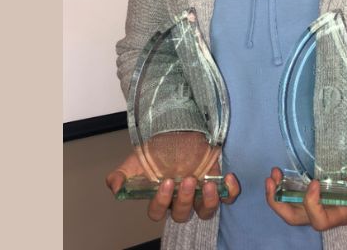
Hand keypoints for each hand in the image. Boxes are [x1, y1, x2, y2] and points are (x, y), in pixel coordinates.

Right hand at [105, 151, 240, 221]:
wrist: (176, 131)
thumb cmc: (156, 149)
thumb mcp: (135, 160)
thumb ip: (121, 176)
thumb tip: (116, 188)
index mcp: (161, 197)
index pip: (158, 212)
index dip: (161, 202)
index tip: (165, 182)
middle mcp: (181, 199)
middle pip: (182, 214)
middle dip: (185, 200)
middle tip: (187, 179)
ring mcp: (199, 193)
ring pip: (205, 212)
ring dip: (208, 202)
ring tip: (208, 184)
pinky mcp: (216, 184)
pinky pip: (228, 197)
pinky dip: (231, 192)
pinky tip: (229, 177)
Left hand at [264, 167, 346, 231]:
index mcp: (341, 215)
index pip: (320, 221)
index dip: (311, 205)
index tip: (313, 183)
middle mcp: (325, 212)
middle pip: (295, 219)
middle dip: (279, 205)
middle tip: (272, 182)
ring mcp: (316, 203)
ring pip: (289, 209)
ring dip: (276, 195)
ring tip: (272, 175)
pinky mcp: (313, 192)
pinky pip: (291, 196)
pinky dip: (281, 186)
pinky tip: (278, 172)